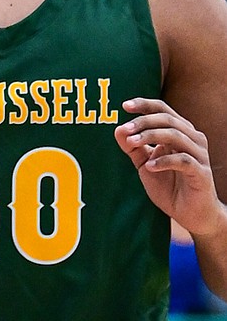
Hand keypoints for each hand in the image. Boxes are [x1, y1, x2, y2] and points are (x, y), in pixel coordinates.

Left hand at [117, 98, 224, 238]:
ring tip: (132, 144)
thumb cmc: (170, 187)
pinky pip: (183, 160)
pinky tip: (150, 166)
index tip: (125, 106)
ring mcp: (200, 155)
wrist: (191, 216)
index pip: (162, 109)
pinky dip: (164, 160)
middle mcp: (193, 138)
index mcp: (180, 131)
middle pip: (167, 119)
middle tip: (125, 129)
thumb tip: (118, 129)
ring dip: (150, 137)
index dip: (144, 104)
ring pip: (175, 135)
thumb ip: (133, 148)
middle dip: (143, 122)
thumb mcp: (145, 165)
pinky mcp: (202, 173)